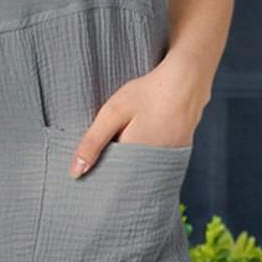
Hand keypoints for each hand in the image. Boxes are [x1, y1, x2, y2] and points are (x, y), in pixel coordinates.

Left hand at [62, 60, 205, 177]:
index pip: (112, 181)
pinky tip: (143, 143)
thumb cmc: (148, 93)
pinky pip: (157, 164)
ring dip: (131, 166)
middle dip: (115, 172)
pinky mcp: (179, 155)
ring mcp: (170, 162)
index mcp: (135, 159)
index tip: (89, 174)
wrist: (187, 80)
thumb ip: (93, 142)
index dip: (100, 177)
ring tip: (127, 143)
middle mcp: (155, 166)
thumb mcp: (113, 113)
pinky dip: (146, 159)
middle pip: (128, 180)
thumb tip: (75, 173)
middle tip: (107, 156)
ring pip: (143, 172)